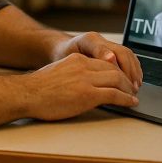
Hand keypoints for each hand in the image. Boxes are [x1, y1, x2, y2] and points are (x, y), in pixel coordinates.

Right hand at [21, 53, 138, 120]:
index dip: (118, 70)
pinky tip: (130, 103)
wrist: (28, 94)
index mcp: (77, 59)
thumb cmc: (40, 87)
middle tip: (133, 87)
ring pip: (117, 79)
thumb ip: (75, 73)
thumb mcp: (60, 71)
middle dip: (127, 79)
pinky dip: (126, 99)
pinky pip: (114, 94)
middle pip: (114, 68)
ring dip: (129, 89)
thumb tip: (86, 82)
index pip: (105, 61)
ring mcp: (86, 80)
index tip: (123, 78)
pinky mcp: (87, 95)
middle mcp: (83, 66)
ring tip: (133, 95)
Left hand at [53, 32, 142, 89]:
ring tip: (136, 86)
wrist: (59, 50)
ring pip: (127, 54)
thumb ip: (82, 64)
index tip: (119, 78)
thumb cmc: (61, 60)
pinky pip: (127, 56)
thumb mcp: (66, 63)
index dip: (114, 65)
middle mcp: (98, 39)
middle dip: (129, 71)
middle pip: (122, 52)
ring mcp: (105, 43)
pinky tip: (135, 79)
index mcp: (87, 40)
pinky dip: (133, 67)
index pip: (104, 50)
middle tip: (132, 88)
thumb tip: (107, 63)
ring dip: (134, 70)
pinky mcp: (109, 48)